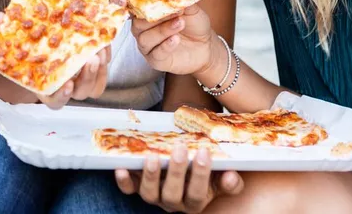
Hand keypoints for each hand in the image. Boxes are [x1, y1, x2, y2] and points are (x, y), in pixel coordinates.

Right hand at [0, 13, 110, 108]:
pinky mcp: (89, 64)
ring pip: (94, 83)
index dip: (61, 96)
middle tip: (90, 59)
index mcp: (41, 86)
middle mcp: (62, 85)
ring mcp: (77, 76)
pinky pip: (103, 69)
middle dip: (87, 78)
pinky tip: (103, 42)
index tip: (66, 84)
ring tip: (99, 48)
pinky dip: (106, 57)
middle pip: (80, 92)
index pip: (54, 102)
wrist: (27, 40)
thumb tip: (0, 19)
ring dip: (100, 69)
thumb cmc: (11, 47)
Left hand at [115, 148, 243, 212]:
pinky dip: (123, 181)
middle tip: (181, 149)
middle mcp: (173, 202)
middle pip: (173, 195)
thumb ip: (228, 180)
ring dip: (151, 176)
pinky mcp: (138, 187)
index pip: (198, 194)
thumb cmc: (202, 167)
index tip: (204, 152)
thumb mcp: (218, 175)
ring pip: (149, 195)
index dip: (201, 175)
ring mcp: (154, 195)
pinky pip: (129, 189)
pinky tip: (121, 168)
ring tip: (153, 157)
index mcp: (195, 201)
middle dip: (177, 172)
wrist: (184, 161)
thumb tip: (231, 176)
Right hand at [132, 5, 217, 75]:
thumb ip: (181, 1)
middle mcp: (142, 30)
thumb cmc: (194, 24)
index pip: (135, 8)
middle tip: (173, 11)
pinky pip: (156, 53)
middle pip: (138, 24)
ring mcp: (148, 46)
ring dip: (162, 30)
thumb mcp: (190, 9)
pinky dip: (165, 45)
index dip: (130, 2)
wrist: (206, 45)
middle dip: (154, 17)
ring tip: (180, 23)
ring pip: (146, 38)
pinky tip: (176, 39)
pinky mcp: (156, 60)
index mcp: (146, 14)